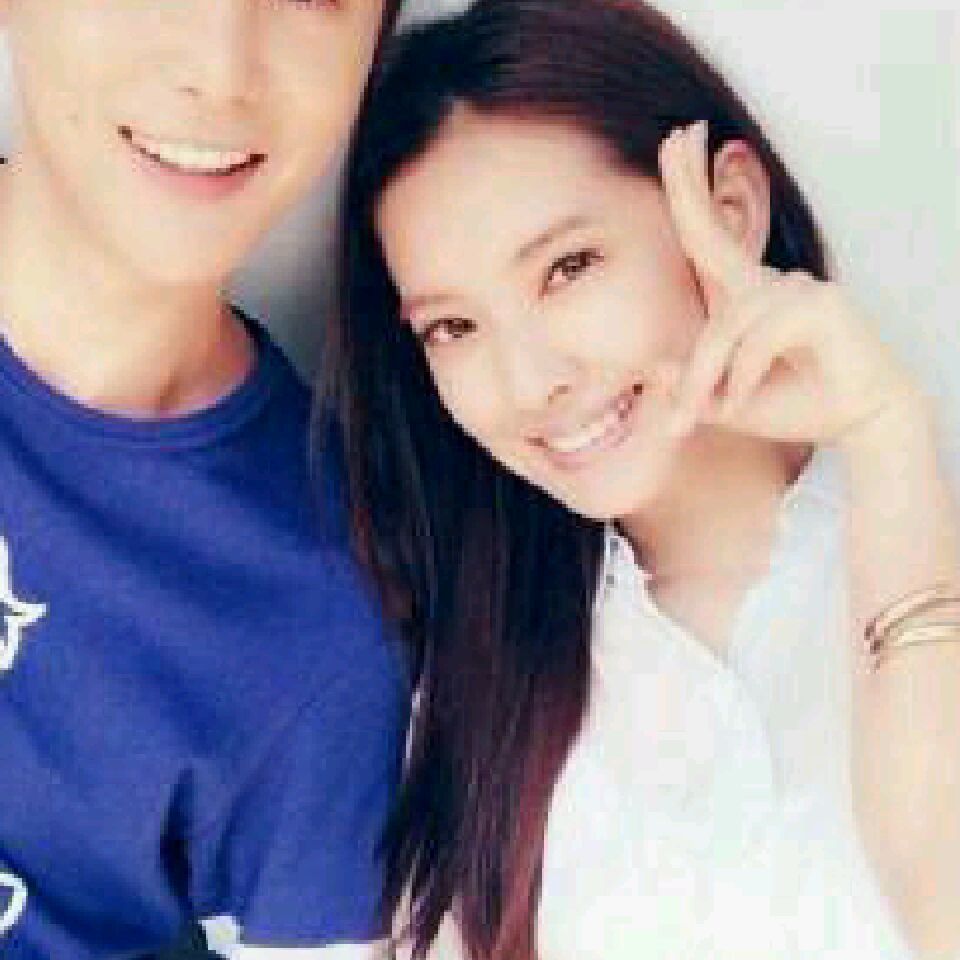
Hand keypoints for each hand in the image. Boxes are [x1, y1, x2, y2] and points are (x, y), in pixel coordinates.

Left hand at [657, 120, 921, 453]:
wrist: (855, 421)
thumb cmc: (795, 404)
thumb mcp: (726, 400)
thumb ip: (690, 384)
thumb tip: (650, 369)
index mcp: (745, 298)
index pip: (708, 238)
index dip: (690, 193)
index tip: (676, 143)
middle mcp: (768, 284)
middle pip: (714, 234)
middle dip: (688, 187)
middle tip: (676, 134)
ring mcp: (795, 288)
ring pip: (726, 323)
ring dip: (707, 370)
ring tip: (705, 409)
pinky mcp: (818, 304)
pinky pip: (756, 337)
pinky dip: (741, 372)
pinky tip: (743, 393)